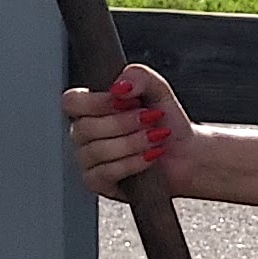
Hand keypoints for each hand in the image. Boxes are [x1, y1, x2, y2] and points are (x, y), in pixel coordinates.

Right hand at [62, 64, 188, 197]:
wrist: (186, 154)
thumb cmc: (167, 123)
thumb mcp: (158, 90)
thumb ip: (139, 76)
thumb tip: (119, 85)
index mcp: (91, 108)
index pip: (71, 102)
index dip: (98, 101)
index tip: (128, 100)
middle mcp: (84, 134)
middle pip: (84, 128)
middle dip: (124, 123)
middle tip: (150, 119)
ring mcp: (88, 159)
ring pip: (96, 151)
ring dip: (132, 143)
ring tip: (155, 138)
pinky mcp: (97, 182)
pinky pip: (103, 173)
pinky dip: (131, 163)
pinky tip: (150, 157)